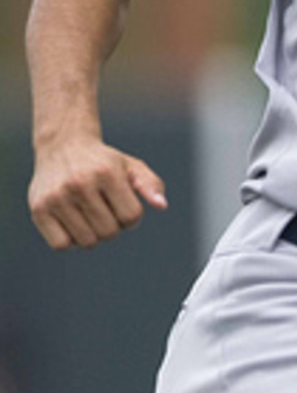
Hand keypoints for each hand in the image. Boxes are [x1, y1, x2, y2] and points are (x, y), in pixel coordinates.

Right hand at [29, 136, 167, 249]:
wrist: (63, 147)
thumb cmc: (104, 162)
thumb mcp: (131, 167)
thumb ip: (150, 185)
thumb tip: (161, 205)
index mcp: (107, 173)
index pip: (131, 217)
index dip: (132, 218)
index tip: (124, 206)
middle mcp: (79, 184)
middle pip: (109, 232)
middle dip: (114, 226)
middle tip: (105, 210)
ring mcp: (56, 197)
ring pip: (87, 242)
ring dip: (94, 235)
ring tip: (90, 215)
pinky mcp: (38, 209)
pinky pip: (61, 245)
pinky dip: (71, 241)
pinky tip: (73, 223)